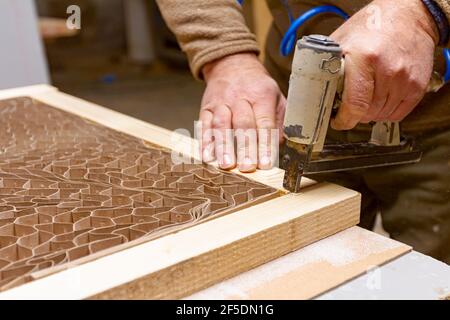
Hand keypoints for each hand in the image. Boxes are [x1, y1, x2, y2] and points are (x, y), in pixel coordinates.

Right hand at [199, 53, 285, 171]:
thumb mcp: (276, 97)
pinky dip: (205, 141)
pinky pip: (204, 125)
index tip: (266, 164)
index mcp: (261, 95)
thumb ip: (279, 121)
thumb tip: (279, 144)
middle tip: (247, 168)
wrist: (232, 64)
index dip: (265, 145)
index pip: (264, 123)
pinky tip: (207, 156)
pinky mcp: (206, 107)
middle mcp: (240, 98)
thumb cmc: (257, 87)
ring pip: (221, 125)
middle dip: (245, 148)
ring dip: (224, 147)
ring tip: (226, 165)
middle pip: (243, 125)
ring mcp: (221, 102)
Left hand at [330, 0, 438, 129]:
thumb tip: (313, 89)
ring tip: (365, 97)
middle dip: (354, 114)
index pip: (354, 104)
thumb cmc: (372, 26)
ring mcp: (405, 79)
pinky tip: (380, 98)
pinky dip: (386, 111)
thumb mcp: (342, 40)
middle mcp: (388, 70)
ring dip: (370, 113)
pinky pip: (398, 114)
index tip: (337, 121)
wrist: (409, 16)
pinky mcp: (417, 85)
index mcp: (364, 58)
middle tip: (349, 105)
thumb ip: (328, 65)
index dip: (344, 120)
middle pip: (367, 113)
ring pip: (381, 115)